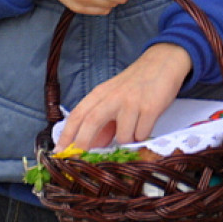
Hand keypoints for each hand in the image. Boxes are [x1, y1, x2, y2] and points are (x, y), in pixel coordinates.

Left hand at [55, 43, 191, 150]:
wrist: (163, 62)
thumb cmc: (137, 83)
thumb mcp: (115, 97)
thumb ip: (103, 121)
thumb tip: (91, 146)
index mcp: (101, 93)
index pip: (78, 114)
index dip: (66, 135)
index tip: (58, 153)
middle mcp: (113, 96)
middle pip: (91, 122)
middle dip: (82, 144)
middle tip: (80, 161)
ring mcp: (132, 102)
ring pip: (123, 137)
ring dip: (127, 141)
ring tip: (135, 129)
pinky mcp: (150, 107)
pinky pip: (141, 135)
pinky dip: (143, 136)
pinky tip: (147, 124)